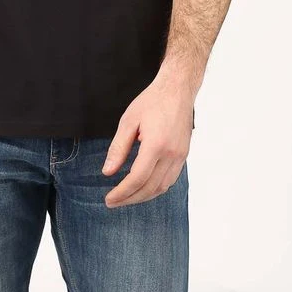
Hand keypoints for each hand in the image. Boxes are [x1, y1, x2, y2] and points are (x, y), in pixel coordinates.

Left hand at [102, 73, 193, 206]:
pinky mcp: (184, 155)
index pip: (137, 178)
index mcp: (156, 145)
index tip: (109, 199)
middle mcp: (171, 154)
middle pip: (150, 188)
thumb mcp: (128, 121)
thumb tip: (107, 172)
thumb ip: (118, 148)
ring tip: (126, 198)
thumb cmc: (152, 101)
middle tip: (113, 202)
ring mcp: (180, 156)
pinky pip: (171, 179)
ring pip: (162, 187)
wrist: (177, 90)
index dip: (122, 192)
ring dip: (143, 196)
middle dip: (130, 199)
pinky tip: (144, 187)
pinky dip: (156, 188)